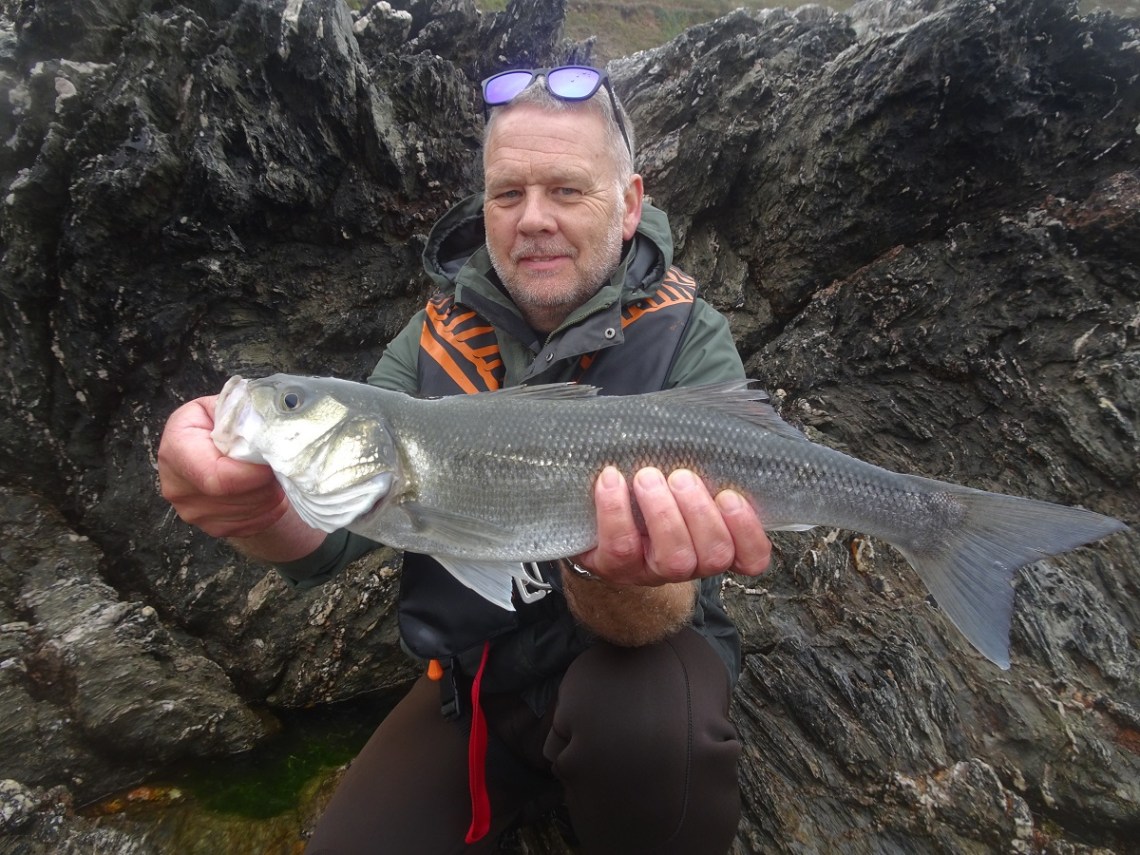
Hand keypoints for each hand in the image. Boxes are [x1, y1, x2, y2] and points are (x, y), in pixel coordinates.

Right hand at [157, 395, 288, 538]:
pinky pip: (250, 525)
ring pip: (246, 512)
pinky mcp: (210, 527)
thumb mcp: (230, 405)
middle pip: (233, 496)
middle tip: (279, 466)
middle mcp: (175, 482)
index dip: (251, 473)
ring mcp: (190, 510)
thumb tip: (266, 421)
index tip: (273, 463)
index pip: (215, 475)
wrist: (224, 451)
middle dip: (264, 482)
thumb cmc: (229, 423)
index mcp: (176, 445)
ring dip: (269, 495)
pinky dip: (268, 510)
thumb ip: (240, 411)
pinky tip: (269, 492)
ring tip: (274, 476)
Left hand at [575, 465, 770, 585]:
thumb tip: (715, 431)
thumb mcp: (680, 479)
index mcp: (715, 544)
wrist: (594, 515)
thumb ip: (702, 466)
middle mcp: (692, 564)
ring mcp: (654, 571)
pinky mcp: (616, 568)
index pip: (752, 558)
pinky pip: (621, 547)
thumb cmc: (649, 489)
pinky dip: (616, 510)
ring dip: (663, 513)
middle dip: (700, 512)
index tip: (730, 495)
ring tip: (647, 476)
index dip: (748, 531)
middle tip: (682, 476)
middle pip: (715, 554)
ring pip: (675, 558)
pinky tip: (611, 478)